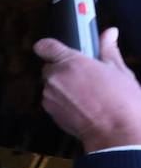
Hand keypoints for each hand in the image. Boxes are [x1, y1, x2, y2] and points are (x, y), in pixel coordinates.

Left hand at [34, 27, 140, 151]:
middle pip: (50, 67)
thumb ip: (108, 50)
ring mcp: (50, 95)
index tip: (58, 48)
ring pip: (51, 84)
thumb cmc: (122, 102)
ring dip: (63, 86)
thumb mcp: (119, 70)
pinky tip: (82, 104)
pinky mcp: (49, 111)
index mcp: (71, 62)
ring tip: (87, 93)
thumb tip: (109, 33)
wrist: (117, 134)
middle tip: (85, 74)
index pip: (45, 46)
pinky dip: (62, 100)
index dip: (51, 47)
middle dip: (63, 69)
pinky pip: (52, 100)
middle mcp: (56, 78)